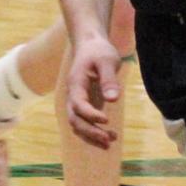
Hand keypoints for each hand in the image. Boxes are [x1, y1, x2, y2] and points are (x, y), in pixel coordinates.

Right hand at [66, 32, 121, 148]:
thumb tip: (113, 99)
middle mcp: (72, 94)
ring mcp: (76, 100)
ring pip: (77, 124)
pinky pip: (83, 122)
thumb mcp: (107, 60)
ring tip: (111, 141)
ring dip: (91, 135)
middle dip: (90, 131)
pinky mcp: (83, 104)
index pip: (78, 104)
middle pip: (74, 119)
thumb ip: (109, 79)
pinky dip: (92, 132)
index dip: (90, 115)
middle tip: (109, 139)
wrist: (90, 45)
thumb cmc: (98, 51)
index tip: (107, 120)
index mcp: (76, 83)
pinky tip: (109, 136)